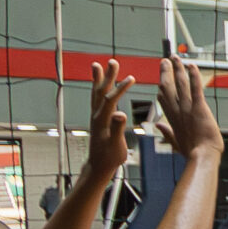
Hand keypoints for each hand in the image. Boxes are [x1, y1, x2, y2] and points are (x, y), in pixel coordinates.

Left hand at [84, 62, 138, 181]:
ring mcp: (96, 116)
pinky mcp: (97, 118)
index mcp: (102, 121)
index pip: (111, 99)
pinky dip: (98, 88)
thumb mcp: (116, 145)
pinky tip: (101, 85)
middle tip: (112, 61)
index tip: (132, 78)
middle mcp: (96, 115)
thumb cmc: (109, 158)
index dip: (121, 88)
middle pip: (101, 91)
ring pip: (96, 93)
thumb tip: (119, 113)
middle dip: (107, 76)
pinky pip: (97, 99)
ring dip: (98, 79)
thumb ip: (117, 128)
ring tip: (98, 65)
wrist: (98, 166)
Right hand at [154, 58, 223, 158]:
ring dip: (177, 69)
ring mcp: (187, 108)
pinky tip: (191, 65)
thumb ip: (167, 132)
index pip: (163, 99)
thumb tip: (158, 126)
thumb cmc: (192, 152)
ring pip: (180, 84)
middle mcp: (177, 110)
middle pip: (167, 86)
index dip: (161, 87)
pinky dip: (193, 76)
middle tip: (165, 60)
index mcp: (172, 119)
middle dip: (166, 72)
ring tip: (175, 57)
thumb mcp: (176, 143)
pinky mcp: (199, 108)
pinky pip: (195, 88)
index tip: (160, 78)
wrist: (202, 156)